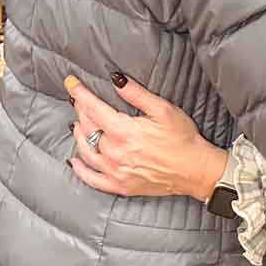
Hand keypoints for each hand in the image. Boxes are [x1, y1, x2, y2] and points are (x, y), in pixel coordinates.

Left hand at [64, 73, 227, 201]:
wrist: (195, 170)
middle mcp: (115, 152)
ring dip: (79, 134)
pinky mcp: (120, 186)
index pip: (93, 108)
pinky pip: (92, 179)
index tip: (71, 82)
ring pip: (86, 150)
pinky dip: (80, 169)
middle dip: (80, 110)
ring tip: (77, 123)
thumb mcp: (163, 109)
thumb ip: (136, 94)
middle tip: (78, 99)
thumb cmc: (182, 138)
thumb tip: (116, 79)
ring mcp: (116, 171)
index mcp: (124, 131)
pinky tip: (74, 160)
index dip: (79, 93)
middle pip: (88, 127)